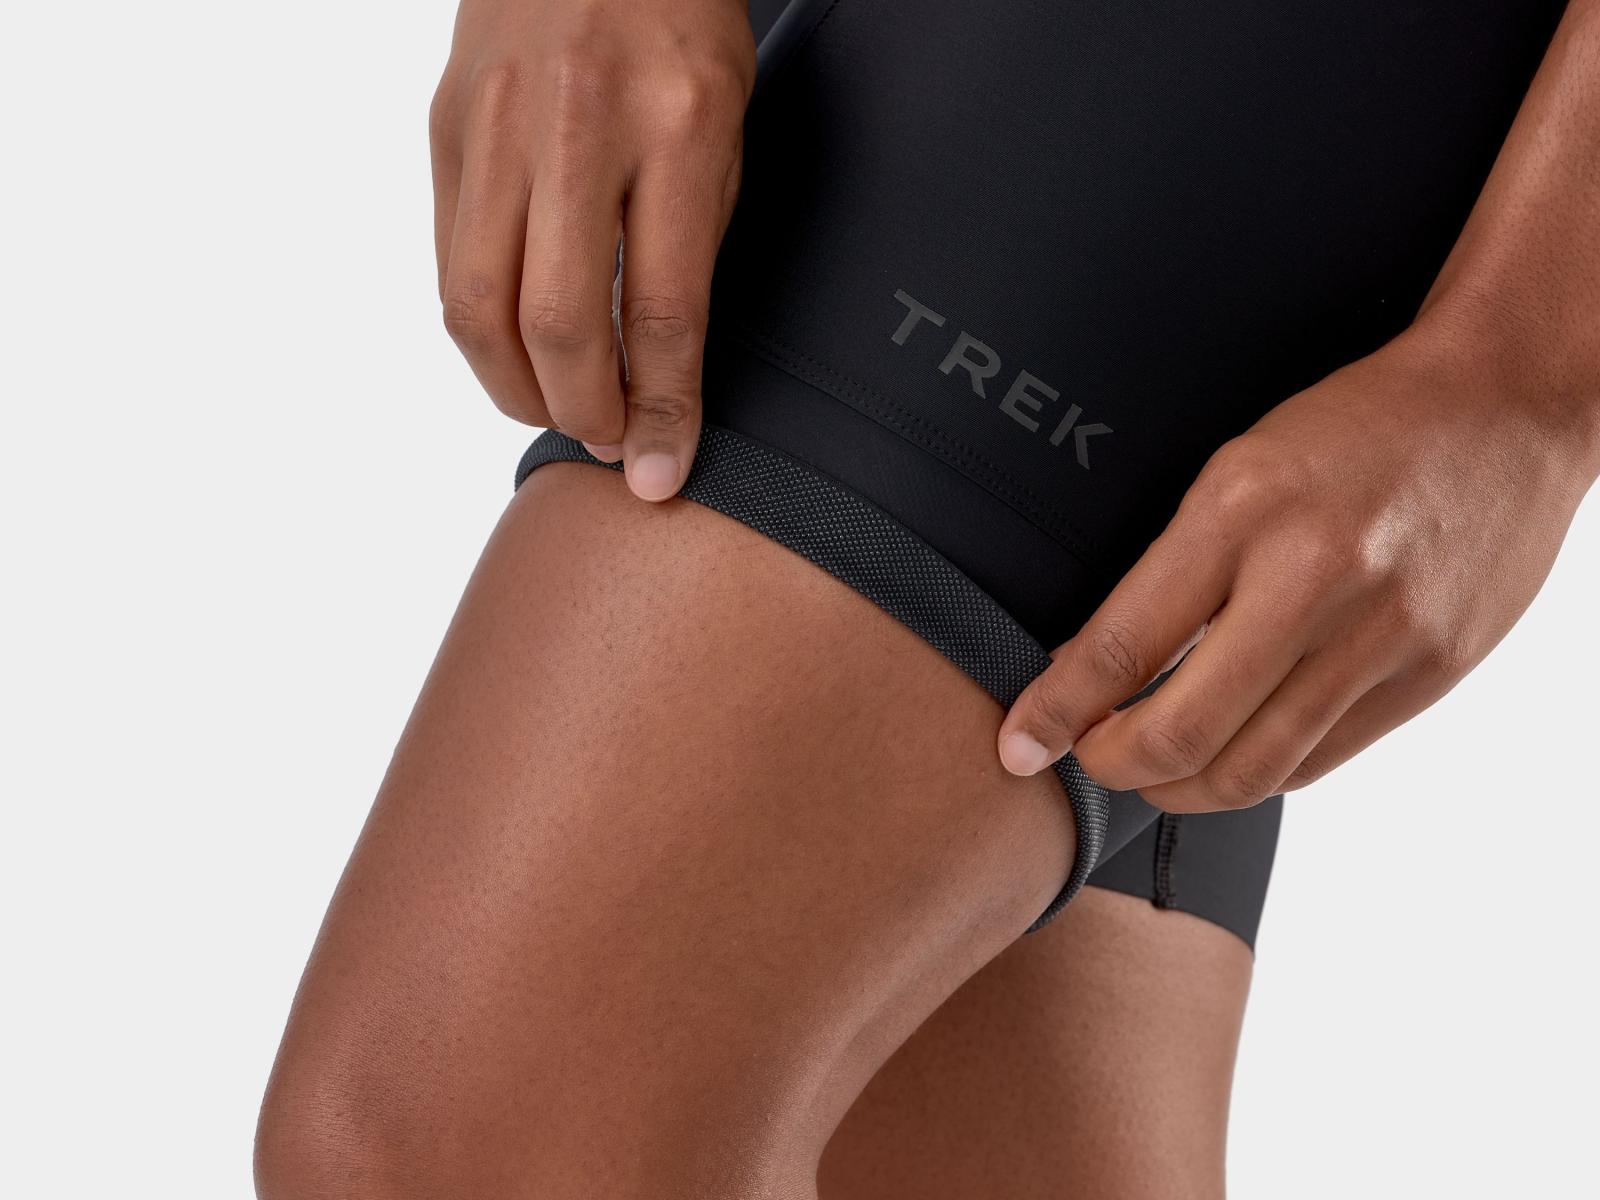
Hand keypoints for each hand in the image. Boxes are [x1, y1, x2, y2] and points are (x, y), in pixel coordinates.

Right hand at [430, 0, 755, 499]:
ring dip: (514, 387)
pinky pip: (448, 261)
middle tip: (608, 440)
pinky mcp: (442, 127)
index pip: (664, 310)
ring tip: (555, 406)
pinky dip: (479, 329)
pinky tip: (515, 348)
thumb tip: (654, 375)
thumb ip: (690, 243)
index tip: (659, 472)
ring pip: (476, 306)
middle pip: (558, 322)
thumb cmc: (679, 26)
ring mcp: (495, 123)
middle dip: (582, 410)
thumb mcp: (724, 126)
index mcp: (678, 125)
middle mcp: (577, 125)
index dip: (660, 411)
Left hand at [996, 325, 1594, 810]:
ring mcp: (1379, 635)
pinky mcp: (1429, 674)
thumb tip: (1096, 666)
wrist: (1506, 405)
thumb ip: (1175, 570)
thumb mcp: (1239, 468)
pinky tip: (1230, 752)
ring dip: (1179, 789)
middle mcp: (1311, 577)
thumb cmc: (1356, 428)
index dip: (1055, 712)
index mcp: (1241, 509)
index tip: (1019, 745)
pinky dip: (1257, 773)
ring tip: (1150, 768)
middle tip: (1086, 757)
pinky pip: (1319, 761)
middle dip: (1112, 764)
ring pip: (1252, 770)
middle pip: (1182, 732)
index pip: (1121, 645)